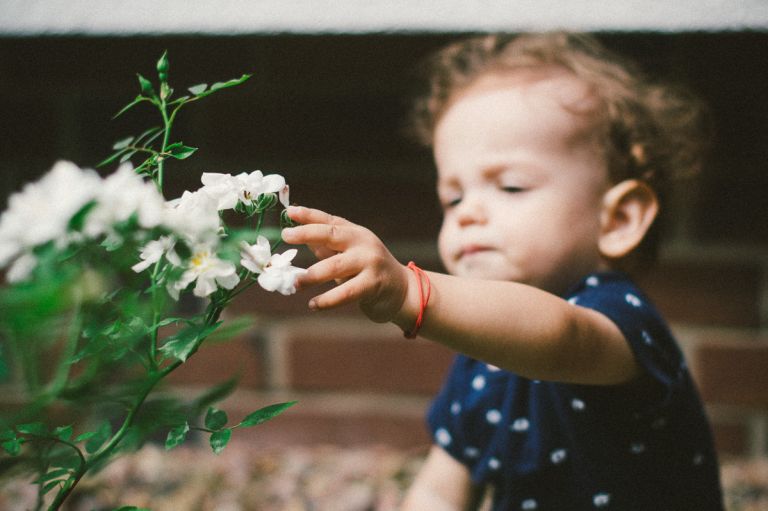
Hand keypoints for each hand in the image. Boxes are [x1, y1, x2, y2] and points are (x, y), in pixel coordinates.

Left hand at [281, 206, 411, 322]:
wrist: (403, 290)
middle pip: (332, 235)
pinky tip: (314, 305)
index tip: (288, 212)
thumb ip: (326, 246)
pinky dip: (327, 300)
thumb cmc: (368, 270)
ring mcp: (370, 262)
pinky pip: (346, 293)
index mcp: (355, 233)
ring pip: (335, 266)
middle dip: (307, 233)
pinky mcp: (373, 284)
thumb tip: (297, 235)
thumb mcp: (348, 254)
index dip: (308, 215)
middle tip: (286, 236)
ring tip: (296, 283)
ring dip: (313, 275)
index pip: (328, 220)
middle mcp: (363, 243)